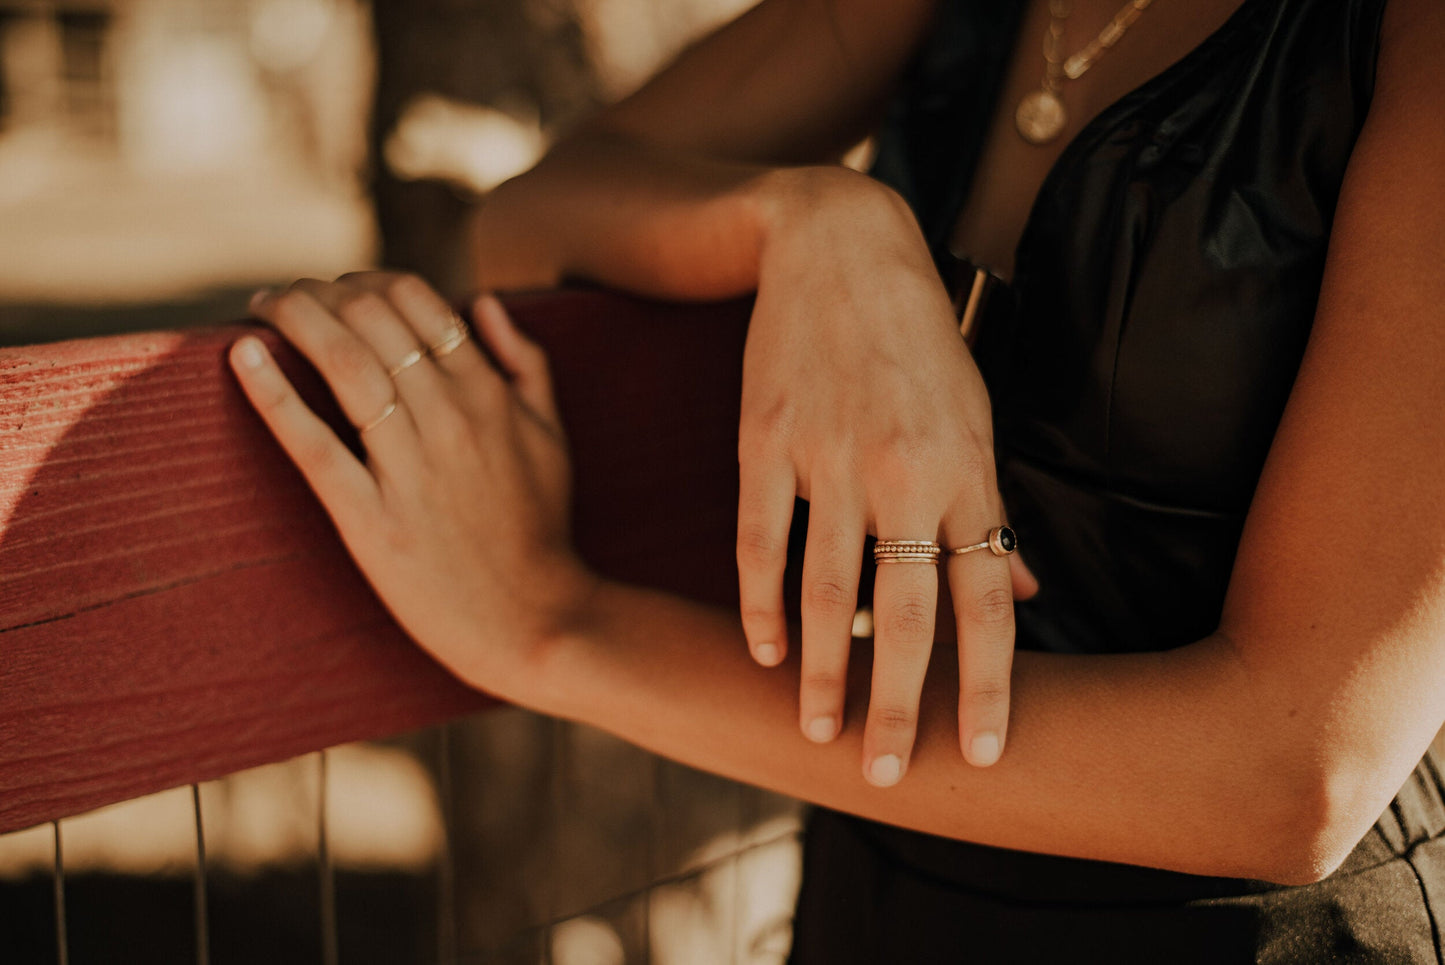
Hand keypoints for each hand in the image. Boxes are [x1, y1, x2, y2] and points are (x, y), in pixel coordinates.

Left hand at [229, 273, 593, 693]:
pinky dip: (273, 394)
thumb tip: (479, 302)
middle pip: (370, 318)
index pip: (415, 299)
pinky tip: (243, 355)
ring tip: (261, 305)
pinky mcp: (370, 517)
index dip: (365, 280)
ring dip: (293, 317)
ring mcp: (408, 467)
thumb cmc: (541, 527)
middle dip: (319, 290)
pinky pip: (313, 444)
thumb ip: (525, 362)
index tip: (337, 289)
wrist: (535, 617)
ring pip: (343, 362)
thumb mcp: (552, 434)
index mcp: (489, 393)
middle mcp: (448, 417)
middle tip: (287, 296)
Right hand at [740, 168, 1035, 784]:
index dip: (988, 683)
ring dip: (820, 669)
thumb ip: (994, 511)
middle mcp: (905, 473)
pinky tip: (760, 652)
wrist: (838, 247)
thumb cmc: (919, 340)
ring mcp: (829, 457)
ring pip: (827, 588)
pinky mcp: (766, 441)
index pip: (988, 600)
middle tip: (889, 774)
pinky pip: (760, 539)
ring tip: (813, 730)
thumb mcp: (977, 416)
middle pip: (905, 612)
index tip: (984, 751)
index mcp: (968, 471)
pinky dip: (759, 602)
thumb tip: (1027, 594)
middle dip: (899, 703)